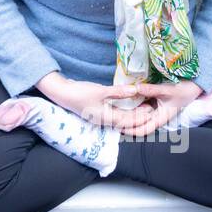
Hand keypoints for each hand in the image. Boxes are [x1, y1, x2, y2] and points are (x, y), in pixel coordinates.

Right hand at [38, 72, 155, 131]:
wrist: (61, 93)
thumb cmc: (79, 92)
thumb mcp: (100, 91)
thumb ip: (118, 92)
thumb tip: (135, 90)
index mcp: (105, 117)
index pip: (127, 120)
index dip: (140, 116)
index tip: (151, 111)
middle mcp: (103, 120)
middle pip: (125, 121)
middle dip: (138, 116)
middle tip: (151, 108)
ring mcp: (99, 116)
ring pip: (120, 118)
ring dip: (131, 113)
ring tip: (142, 107)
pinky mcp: (96, 111)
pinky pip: (114, 113)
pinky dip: (123, 110)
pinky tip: (127, 104)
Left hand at [117, 80, 204, 136]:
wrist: (193, 85)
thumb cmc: (183, 90)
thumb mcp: (167, 90)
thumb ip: (151, 90)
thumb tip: (134, 88)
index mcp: (160, 118)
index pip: (143, 130)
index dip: (130, 131)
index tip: (118, 127)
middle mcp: (156, 116)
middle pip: (138, 125)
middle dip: (126, 123)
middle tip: (111, 119)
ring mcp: (155, 110)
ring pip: (139, 116)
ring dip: (128, 115)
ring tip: (114, 111)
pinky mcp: (153, 103)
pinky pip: (141, 107)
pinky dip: (133, 106)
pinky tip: (124, 101)